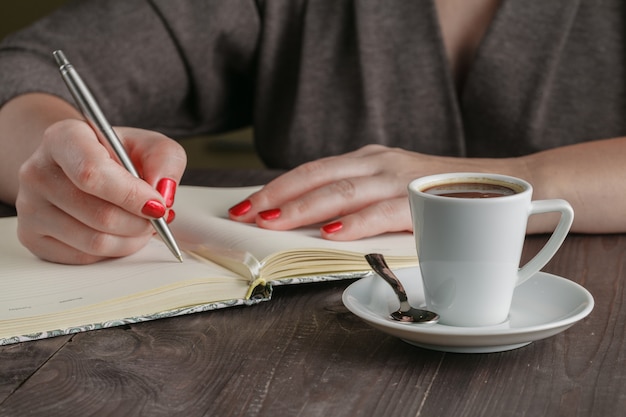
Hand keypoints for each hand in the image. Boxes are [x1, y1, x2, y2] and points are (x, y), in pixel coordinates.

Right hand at [16, 119, 185, 263]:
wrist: (78, 164)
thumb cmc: (115, 155)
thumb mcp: (149, 145)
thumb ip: (166, 160)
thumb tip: (163, 194)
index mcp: (64, 138)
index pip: (92, 173)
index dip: (131, 195)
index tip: (158, 205)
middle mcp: (38, 171)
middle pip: (99, 214)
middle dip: (140, 222)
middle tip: (157, 217)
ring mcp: (30, 207)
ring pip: (95, 241)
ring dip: (131, 239)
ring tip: (142, 224)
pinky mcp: (32, 237)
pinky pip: (84, 257)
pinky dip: (113, 251)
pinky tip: (120, 233)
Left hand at [228, 144, 504, 239]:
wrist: (511, 186)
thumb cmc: (445, 195)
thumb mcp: (395, 190)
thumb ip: (362, 202)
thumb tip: (317, 227)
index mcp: (370, 160)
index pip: (313, 170)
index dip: (277, 186)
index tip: (247, 203)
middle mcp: (381, 162)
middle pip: (318, 176)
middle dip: (277, 196)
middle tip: (245, 214)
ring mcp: (403, 178)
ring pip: (343, 190)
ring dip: (303, 208)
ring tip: (271, 222)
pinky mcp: (427, 199)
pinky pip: (384, 211)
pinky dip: (356, 223)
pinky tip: (331, 233)